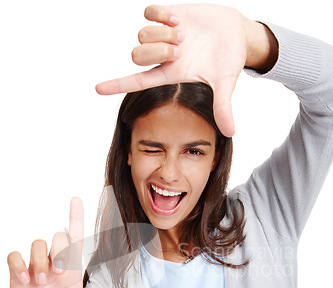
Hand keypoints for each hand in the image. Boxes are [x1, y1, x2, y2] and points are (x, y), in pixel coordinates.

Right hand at [7, 197, 136, 287]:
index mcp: (73, 270)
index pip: (75, 237)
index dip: (76, 218)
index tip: (76, 200)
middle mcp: (55, 264)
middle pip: (57, 237)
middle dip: (59, 250)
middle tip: (58, 274)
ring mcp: (36, 269)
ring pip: (37, 244)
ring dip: (40, 260)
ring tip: (42, 283)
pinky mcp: (19, 276)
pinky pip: (14, 257)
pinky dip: (19, 266)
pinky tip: (24, 282)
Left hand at [96, 4, 249, 136]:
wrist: (236, 33)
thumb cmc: (228, 61)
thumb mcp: (225, 85)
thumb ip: (223, 107)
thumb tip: (230, 133)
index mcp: (171, 75)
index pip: (137, 82)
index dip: (117, 85)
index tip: (97, 89)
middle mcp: (163, 57)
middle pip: (136, 56)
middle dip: (155, 52)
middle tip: (179, 50)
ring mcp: (164, 35)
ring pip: (141, 35)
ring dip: (162, 34)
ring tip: (182, 34)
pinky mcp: (169, 15)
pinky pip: (150, 12)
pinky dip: (162, 15)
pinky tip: (179, 20)